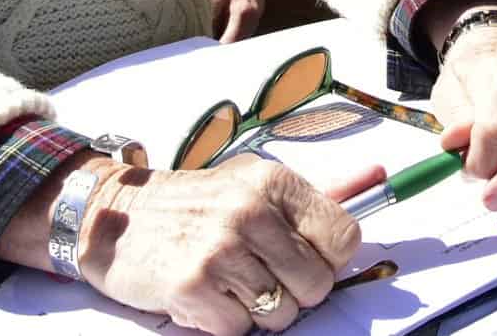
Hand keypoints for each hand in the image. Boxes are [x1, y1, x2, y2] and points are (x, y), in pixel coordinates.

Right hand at [17, 154, 382, 334]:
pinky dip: (225, 322)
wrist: (117, 218)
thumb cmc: (197, 204)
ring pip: (282, 314)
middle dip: (295, 291)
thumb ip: (319, 193)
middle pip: (317, 285)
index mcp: (274, 182)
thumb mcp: (255, 184)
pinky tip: (206, 294)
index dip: (329, 260)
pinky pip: (240, 331)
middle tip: (261, 275)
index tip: (305, 257)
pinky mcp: (193, 287)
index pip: (345, 237)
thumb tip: (379, 176)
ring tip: (231, 282)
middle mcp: (251, 211)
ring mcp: (221, 250)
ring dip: (258, 310)